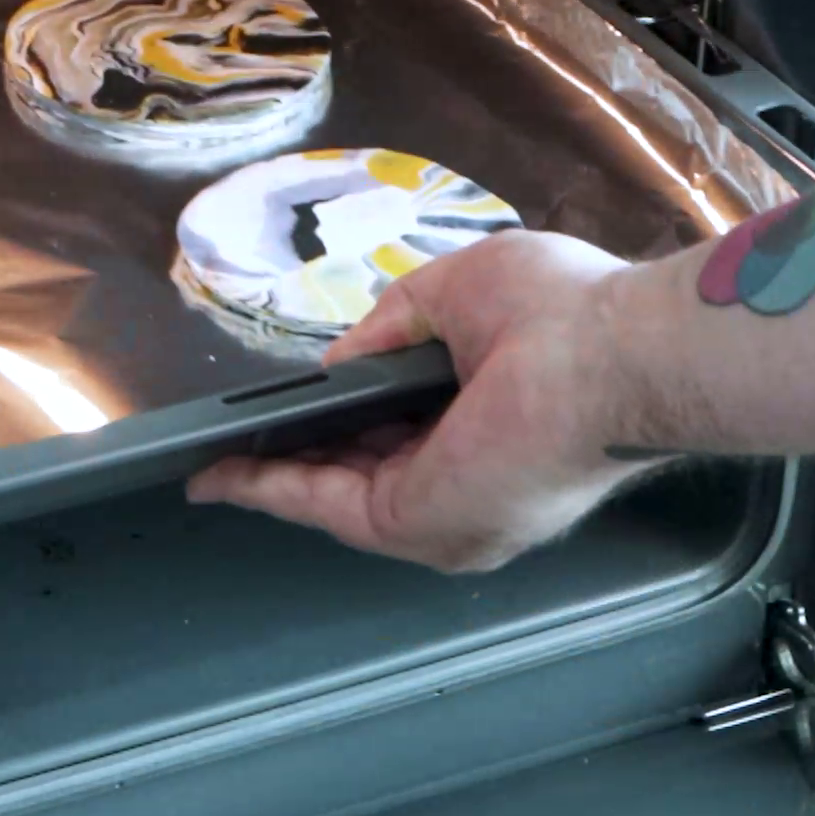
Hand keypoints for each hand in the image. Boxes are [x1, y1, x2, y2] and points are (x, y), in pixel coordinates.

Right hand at [187, 230, 640, 570]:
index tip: (296, 412)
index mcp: (486, 434)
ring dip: (266, 476)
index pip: (401, 437)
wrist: (609, 355)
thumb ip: (396, 326)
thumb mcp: (460, 294)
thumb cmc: (562, 313)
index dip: (345, 425)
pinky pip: (321, 504)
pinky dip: (265, 488)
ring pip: (331, 495)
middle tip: (230, 442)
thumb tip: (339, 360)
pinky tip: (218, 470)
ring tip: (206, 457)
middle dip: (293, 458)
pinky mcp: (411, 521)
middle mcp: (463, 485)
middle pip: (358, 475)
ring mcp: (437, 512)